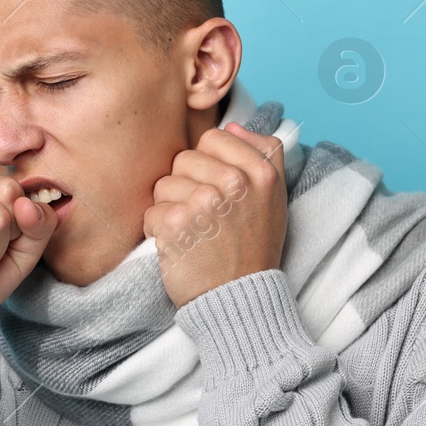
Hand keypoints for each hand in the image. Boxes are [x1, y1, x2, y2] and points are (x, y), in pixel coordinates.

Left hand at [144, 121, 286, 308]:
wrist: (240, 299)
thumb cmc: (254, 248)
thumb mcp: (274, 198)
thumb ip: (263, 154)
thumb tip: (232, 125)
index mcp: (261, 171)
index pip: (214, 138)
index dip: (208, 163)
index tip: (217, 189)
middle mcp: (235, 183)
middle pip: (184, 159)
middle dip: (187, 186)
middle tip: (205, 217)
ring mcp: (204, 203)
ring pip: (164, 184)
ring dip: (171, 209)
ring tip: (193, 232)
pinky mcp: (176, 224)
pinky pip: (152, 211)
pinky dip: (158, 232)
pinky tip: (179, 247)